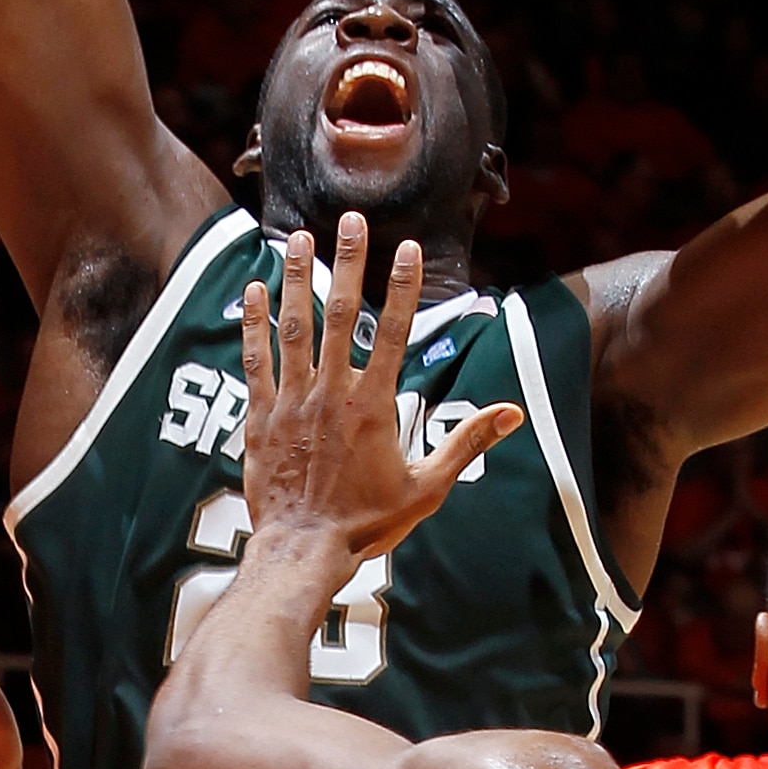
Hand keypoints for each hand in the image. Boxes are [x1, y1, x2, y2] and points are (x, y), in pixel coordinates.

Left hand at [240, 216, 519, 572]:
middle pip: (341, 314)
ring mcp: (293, 402)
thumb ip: (467, 442)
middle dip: (347, 262)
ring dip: (298, 279)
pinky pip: (257, 361)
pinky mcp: (262, 417)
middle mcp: (332, 393)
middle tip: (350, 219)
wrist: (303, 549)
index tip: (407, 247)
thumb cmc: (368, 522)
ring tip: (298, 238)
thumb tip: (513, 413)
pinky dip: (254, 324)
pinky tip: (254, 290)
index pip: (393, 331)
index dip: (401, 286)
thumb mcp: (428, 486)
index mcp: (374, 405)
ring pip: (294, 328)